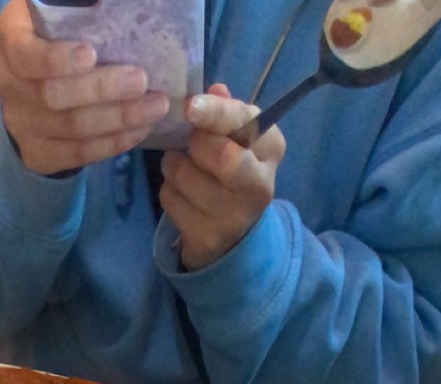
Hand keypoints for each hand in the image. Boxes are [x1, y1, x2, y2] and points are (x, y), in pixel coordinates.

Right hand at [0, 0, 169, 174]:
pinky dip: (112, 143)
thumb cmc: (61, 36)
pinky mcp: (37, 153)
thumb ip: (82, 11)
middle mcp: (8, 83)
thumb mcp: (63, 14)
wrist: (34, 84)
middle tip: (141, 81)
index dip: (57, 59)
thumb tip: (119, 6)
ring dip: (117, 119)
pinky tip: (138, 131)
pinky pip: (77, 154)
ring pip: (71, 128)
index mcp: (11, 38)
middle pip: (53, 95)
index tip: (91, 54)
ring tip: (154, 108)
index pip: (26, 54)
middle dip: (101, 89)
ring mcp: (19, 123)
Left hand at [158, 85, 284, 268]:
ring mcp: (234, 216)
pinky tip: (182, 195)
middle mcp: (260, 184)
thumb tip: (215, 90)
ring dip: (174, 166)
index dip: (216, 113)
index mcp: (272, 148)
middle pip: (220, 155)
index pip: (245, 124)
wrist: (234, 233)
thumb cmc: (233, 170)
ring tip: (184, 169)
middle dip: (195, 144)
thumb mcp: (237, 136)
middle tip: (190, 144)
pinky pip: (170, 199)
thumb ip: (226, 111)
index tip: (191, 106)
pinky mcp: (207, 237)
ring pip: (184, 175)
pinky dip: (169, 190)